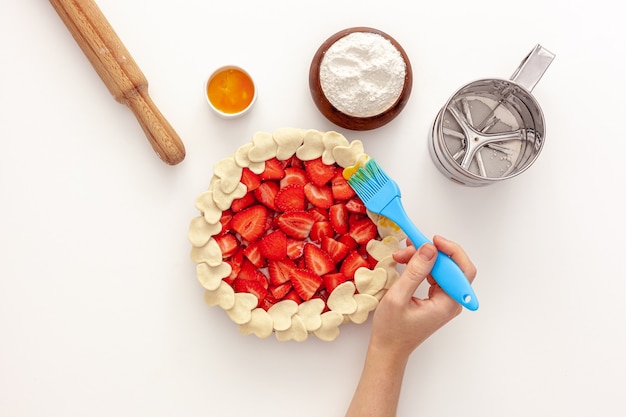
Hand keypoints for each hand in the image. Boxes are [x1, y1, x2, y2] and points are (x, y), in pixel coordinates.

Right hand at [369, 235, 476, 358]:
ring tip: (402, 255)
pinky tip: (407, 261)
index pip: (462, 270)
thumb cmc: (392, 329)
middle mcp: (451, 301)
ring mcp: (445, 300)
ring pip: (442, 269)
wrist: (388, 349)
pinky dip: (422, 266)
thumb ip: (415, 272)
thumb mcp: (398, 297)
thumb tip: (429, 249)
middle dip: (431, 253)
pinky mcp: (436, 299)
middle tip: (410, 246)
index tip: (432, 240)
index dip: (450, 251)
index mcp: (448, 303)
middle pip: (452, 267)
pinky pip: (435, 276)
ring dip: (423, 258)